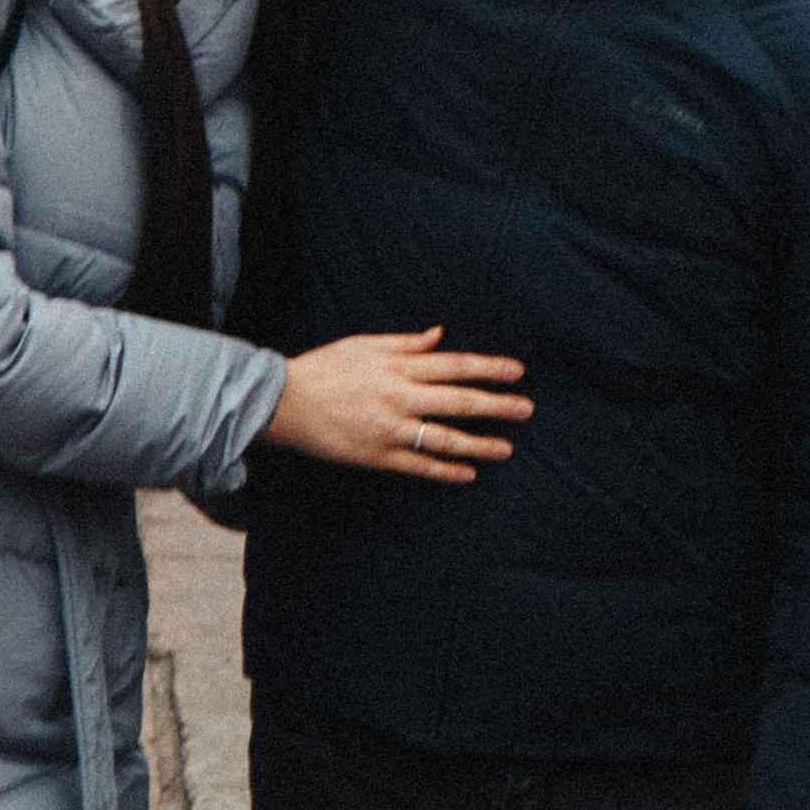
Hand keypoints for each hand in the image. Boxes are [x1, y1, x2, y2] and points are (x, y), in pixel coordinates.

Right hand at [264, 328, 531, 482]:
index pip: (453, 365)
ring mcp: (388, 429)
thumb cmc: (324, 368)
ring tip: (505, 448)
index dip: (487, 368)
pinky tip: (468, 473)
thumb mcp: (363, 345)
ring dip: (478, 443)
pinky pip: (417, 465)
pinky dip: (444, 470)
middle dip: (495, 405)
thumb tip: (440, 335)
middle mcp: (398, 397)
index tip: (516, 371)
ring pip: (443, 438)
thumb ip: (405, 343)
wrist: (283, 402)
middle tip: (526, 409)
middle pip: (457, 401)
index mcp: (397, 367)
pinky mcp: (376, 455)